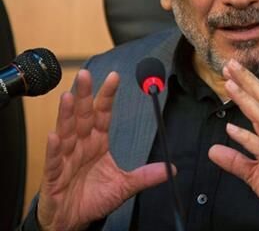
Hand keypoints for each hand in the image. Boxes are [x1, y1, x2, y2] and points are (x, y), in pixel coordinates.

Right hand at [37, 70, 171, 230]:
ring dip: (67, 114)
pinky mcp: (54, 175)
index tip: (114, 77)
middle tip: (85, 75)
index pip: (102, 114)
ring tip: (68, 97)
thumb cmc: (92, 199)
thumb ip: (146, 175)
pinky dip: (54, 148)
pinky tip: (56, 136)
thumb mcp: (125, 185)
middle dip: (83, 95)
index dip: (107, 96)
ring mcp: (65, 159)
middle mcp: (80, 146)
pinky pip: (54, 160)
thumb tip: (170, 169)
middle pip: (82, 116)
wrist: (72, 221)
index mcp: (96, 143)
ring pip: (66, 132)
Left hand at [208, 59, 258, 230]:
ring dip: (247, 100)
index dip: (248, 85)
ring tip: (231, 85)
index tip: (232, 71)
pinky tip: (231, 129)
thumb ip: (235, 160)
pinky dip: (246, 138)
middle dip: (248, 81)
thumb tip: (214, 150)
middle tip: (231, 65)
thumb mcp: (254, 172)